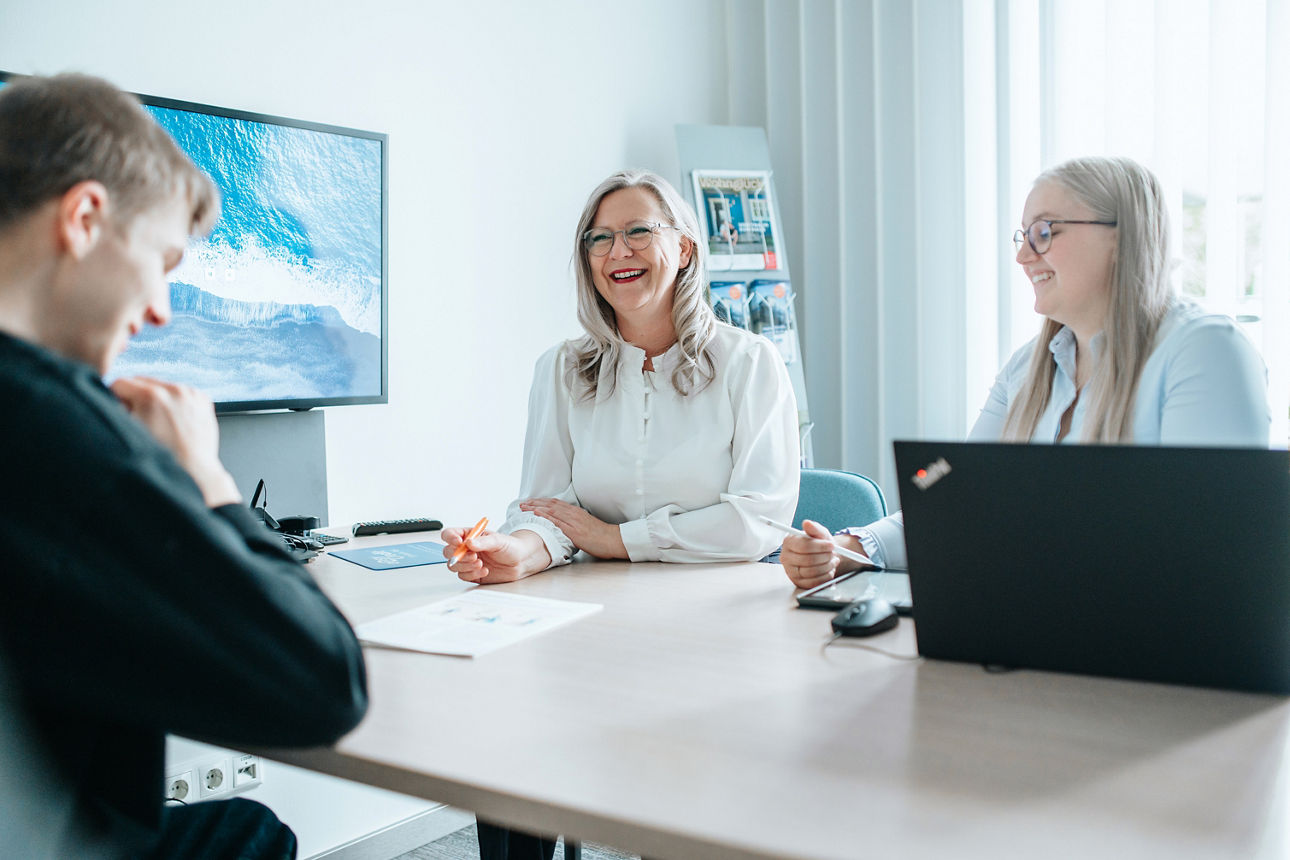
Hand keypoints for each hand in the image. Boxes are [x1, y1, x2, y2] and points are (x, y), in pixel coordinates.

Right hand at [111, 377, 239, 506]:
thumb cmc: (158, 458)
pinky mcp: (201, 399)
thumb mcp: (127, 432)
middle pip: (141, 380)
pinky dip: (173, 402)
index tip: (118, 411)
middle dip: (135, 396)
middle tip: (139, 419)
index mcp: (150, 396)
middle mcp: (172, 390)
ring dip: (155, 398)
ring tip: (158, 423)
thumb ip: (114, 409)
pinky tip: (172, 421)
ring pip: (160, 385)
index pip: (119, 383)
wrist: (193, 471)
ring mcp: (190, 393)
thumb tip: (107, 395)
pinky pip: (179, 392)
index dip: (114, 397)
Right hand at [441, 527, 550, 583]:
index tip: (458, 542)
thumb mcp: (498, 540)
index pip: (450, 534)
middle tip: (473, 557)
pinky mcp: (472, 574)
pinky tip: (485, 570)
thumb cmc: (510, 546)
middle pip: (447, 551)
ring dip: (465, 566)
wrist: (521, 561)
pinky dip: (472, 574)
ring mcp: (468, 562)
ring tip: (480, 563)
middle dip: (458, 555)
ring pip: (453, 565)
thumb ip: (483, 542)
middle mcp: (466, 549)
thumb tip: (468, 543)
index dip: (450, 538)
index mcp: (469, 536)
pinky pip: (463, 576)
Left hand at [519, 498, 626, 559]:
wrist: (613, 540)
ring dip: (536, 507)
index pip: (556, 503)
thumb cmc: (601, 536)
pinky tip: (536, 513)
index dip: (542, 501)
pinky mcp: (574, 531)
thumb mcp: (587, 525)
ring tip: (524, 507)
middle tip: (522, 503)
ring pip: (551, 510)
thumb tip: (565, 526)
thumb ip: (576, 523)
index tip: (531, 502)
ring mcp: (573, 521)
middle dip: (535, 503)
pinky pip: (557, 522)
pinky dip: (546, 516)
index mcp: (576, 512)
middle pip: (550, 504)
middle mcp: (574, 514)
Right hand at [779, 519, 867, 588]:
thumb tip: (807, 523)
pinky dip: (825, 576)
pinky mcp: (798, 582)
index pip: (803, 546)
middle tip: (833, 553)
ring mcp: (791, 572)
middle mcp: (786, 558)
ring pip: (811, 572)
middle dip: (825, 557)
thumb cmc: (818, 543)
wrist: (822, 555)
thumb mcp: (819, 533)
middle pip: (807, 560)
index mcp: (788, 542)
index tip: (831, 545)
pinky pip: (814, 583)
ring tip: (832, 560)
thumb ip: (814, 528)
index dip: (820, 546)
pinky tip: (829, 569)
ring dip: (827, 566)